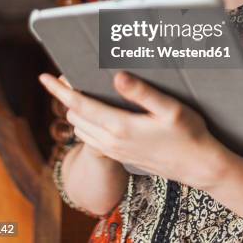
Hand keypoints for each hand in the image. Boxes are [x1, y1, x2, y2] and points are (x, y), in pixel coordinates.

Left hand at [39, 71, 229, 188]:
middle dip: (67, 96)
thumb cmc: (188, 134)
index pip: (79, 105)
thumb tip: (117, 77)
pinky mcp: (120, 156)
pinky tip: (95, 111)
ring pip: (80, 129)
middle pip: (75, 115)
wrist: (198, 167)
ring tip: (80, 90)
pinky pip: (91, 138)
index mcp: (119, 127)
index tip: (44, 76)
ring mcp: (114, 151)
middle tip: (69, 75)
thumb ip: (142, 92)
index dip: (60, 90)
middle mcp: (111, 141)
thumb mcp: (170, 108)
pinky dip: (85, 122)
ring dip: (75, 110)